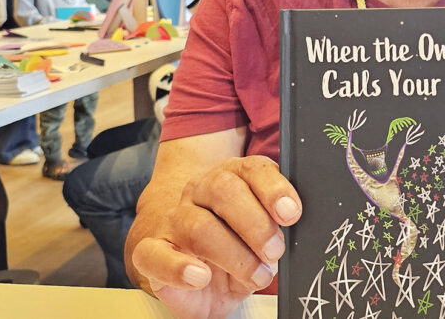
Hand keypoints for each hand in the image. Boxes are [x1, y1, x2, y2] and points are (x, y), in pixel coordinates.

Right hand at [131, 156, 302, 318]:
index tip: (291, 214)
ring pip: (199, 226)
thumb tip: (293, 221)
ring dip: (233, 254)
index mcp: (233, 177)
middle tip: (274, 252)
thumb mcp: (263, 233)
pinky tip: (200, 276)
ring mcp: (174, 220)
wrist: (193, 270)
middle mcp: (201, 191)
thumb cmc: (236, 246)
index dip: (274, 190)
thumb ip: (277, 223)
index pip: (253, 169)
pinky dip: (180, 268)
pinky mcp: (151, 252)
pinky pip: (156, 255)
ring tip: (255, 275)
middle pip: (225, 190)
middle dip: (256, 224)